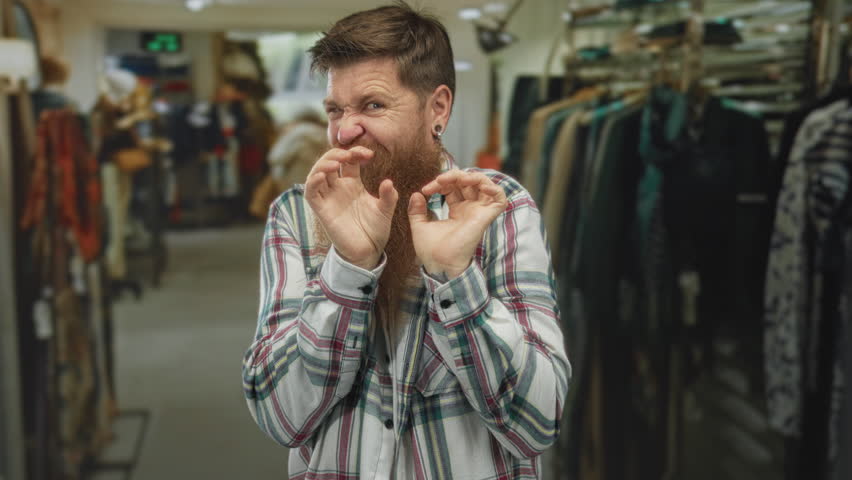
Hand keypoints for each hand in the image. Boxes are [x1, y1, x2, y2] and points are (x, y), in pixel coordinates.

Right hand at [305, 147, 397, 269]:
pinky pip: (311, 193)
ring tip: (336, 161)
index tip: (369, 154)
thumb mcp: (385, 210)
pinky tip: (323, 175)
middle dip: (337, 153)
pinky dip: (313, 182)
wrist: (368, 252)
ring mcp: (328, 198)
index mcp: (352, 183)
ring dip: (323, 163)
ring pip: (316, 173)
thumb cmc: (376, 230)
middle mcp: (338, 188)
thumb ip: (388, 196)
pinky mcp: (321, 210)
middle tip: (350, 155)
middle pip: (329, 162)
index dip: (355, 152)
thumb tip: (388, 182)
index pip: (348, 160)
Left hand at [408, 170, 507, 278]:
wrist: (439, 263)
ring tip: (459, 179)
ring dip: (472, 176)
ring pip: (484, 184)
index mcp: (457, 211)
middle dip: (453, 176)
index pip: (453, 186)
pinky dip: (493, 188)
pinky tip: (480, 185)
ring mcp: (479, 212)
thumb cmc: (431, 250)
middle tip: (439, 180)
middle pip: (468, 181)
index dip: (441, 182)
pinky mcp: (486, 217)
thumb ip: (416, 210)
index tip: (425, 190)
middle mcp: (470, 210)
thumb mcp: (420, 225)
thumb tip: (416, 194)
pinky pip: (500, 198)